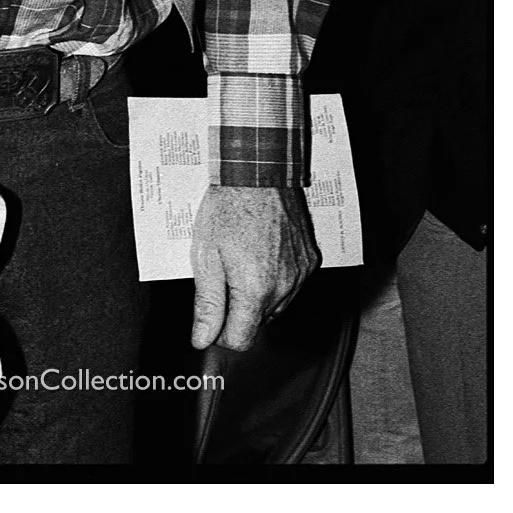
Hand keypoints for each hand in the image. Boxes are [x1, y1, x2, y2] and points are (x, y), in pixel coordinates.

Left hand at [189, 185, 317, 353]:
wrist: (259, 173)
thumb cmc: (228, 208)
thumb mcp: (206, 256)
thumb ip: (207, 303)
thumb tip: (202, 338)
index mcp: (255, 290)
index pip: (241, 339)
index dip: (221, 334)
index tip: (211, 320)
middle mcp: (284, 287)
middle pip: (259, 323)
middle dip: (238, 311)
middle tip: (222, 279)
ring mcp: (300, 274)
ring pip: (276, 306)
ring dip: (258, 296)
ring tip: (241, 263)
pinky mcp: (309, 260)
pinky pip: (291, 285)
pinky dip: (276, 279)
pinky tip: (261, 256)